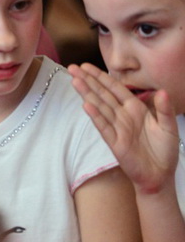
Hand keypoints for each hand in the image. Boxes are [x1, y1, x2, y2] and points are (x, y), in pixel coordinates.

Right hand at [69, 63, 179, 193]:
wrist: (160, 175)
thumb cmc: (164, 150)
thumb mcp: (169, 127)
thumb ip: (165, 110)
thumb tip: (163, 92)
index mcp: (135, 108)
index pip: (115, 88)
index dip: (101, 77)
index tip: (86, 66)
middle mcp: (123, 115)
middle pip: (102, 94)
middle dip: (88, 80)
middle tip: (72, 68)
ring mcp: (117, 128)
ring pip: (99, 107)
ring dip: (87, 94)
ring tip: (75, 81)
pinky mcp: (114, 142)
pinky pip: (104, 126)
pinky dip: (95, 116)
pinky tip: (86, 105)